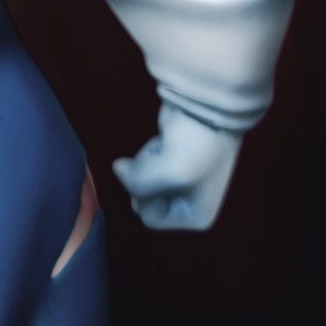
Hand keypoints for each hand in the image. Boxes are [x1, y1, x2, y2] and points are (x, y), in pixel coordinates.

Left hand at [113, 102, 242, 230]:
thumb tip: (118, 168)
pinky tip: (165, 140)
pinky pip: (146, 164)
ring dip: (148, 163)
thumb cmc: (196, 145)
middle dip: (146, 179)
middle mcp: (189, 202)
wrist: (207, 107)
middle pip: (144, 200)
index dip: (147, 196)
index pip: (150, 218)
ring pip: (143, 180)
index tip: (163, 175)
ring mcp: (180, 180)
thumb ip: (135, 182)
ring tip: (168, 147)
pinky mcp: (170, 158)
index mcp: (197, 216)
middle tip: (163, 161)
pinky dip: (150, 152)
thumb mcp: (167, 172)